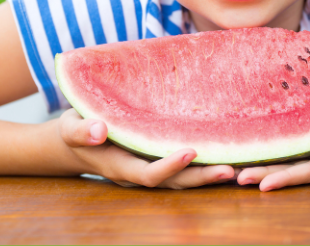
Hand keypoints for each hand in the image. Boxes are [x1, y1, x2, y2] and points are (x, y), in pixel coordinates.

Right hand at [59, 109, 235, 188]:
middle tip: (230, 170)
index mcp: (119, 166)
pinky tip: (228, 155)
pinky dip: (204, 167)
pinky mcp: (158, 161)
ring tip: (239, 167)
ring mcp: (150, 169)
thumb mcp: (70, 127)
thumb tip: (98, 130)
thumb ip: (81, 130)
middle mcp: (139, 173)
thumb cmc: (75, 129)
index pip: (148, 174)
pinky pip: (184, 170)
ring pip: (182, 180)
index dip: (169, 166)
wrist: (76, 140)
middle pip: (174, 183)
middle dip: (201, 179)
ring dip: (208, 176)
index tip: (190, 151)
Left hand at [236, 99, 309, 190]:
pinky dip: (275, 150)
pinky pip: (296, 148)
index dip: (288, 177)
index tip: (263, 184)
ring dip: (264, 165)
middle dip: (264, 175)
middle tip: (233, 177)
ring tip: (233, 168)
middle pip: (294, 170)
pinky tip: (253, 147)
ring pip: (291, 161)